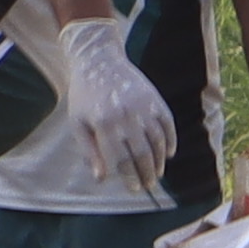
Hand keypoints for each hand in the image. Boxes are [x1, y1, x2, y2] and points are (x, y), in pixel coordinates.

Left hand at [53, 27, 179, 191]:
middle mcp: (126, 116)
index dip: (130, 177)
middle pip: (142, 154)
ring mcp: (142, 106)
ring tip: (157, 173)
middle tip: (148, 186)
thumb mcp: (78, 123)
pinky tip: (169, 153)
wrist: (98, 59)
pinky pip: (167, 124)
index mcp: (105, 124)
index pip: (121, 159)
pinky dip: (170, 140)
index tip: (134, 188)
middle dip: (147, 174)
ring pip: (157, 141)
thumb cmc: (84, 95)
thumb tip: (101, 178)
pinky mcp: (154, 98)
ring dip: (160, 161)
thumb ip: (89, 151)